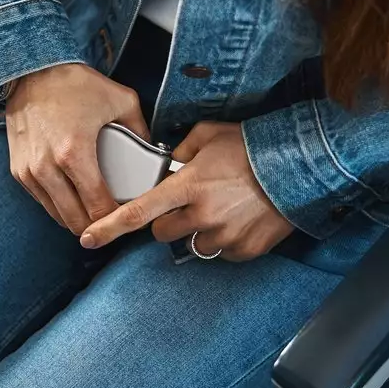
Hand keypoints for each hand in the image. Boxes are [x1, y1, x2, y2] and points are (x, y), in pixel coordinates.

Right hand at [5, 63, 150, 235]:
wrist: (31, 70)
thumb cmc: (74, 83)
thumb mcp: (120, 100)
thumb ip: (141, 130)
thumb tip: (154, 153)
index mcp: (74, 154)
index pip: (98, 208)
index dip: (118, 220)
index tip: (129, 217)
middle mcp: (46, 168)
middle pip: (76, 221)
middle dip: (99, 226)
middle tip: (115, 220)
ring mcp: (29, 172)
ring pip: (57, 216)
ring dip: (78, 219)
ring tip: (96, 212)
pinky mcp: (18, 171)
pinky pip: (42, 202)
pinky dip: (60, 205)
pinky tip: (75, 198)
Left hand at [81, 122, 293, 261]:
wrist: (300, 166)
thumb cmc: (253, 147)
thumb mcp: (209, 135)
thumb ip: (181, 150)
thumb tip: (169, 164)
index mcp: (187, 186)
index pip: (139, 211)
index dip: (110, 227)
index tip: (89, 238)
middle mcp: (201, 215)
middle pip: (163, 233)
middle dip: (169, 221)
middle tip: (188, 204)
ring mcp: (224, 235)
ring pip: (193, 246)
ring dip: (199, 232)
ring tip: (222, 209)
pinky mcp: (244, 250)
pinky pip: (222, 252)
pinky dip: (226, 240)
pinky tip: (240, 218)